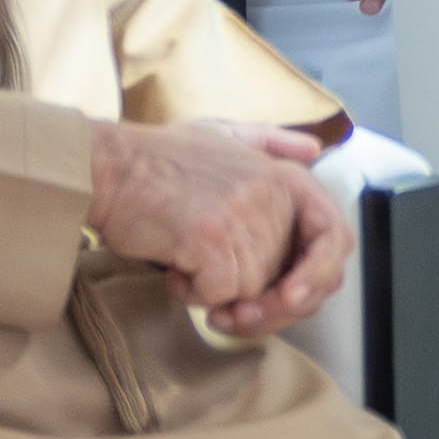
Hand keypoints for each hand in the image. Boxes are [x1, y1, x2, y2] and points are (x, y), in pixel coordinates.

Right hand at [83, 117, 349, 331]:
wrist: (104, 167)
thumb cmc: (157, 160)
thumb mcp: (225, 135)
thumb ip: (273, 142)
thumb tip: (316, 150)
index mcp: (286, 176)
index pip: (335, 239)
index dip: (318, 278)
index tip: (290, 299)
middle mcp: (273, 193)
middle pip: (290, 278)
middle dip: (258, 302)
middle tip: (222, 303)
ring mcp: (243, 214)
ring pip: (252, 290)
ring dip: (215, 292)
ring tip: (185, 264)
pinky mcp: (210, 236)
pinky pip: (218, 293)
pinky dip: (193, 293)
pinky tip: (173, 270)